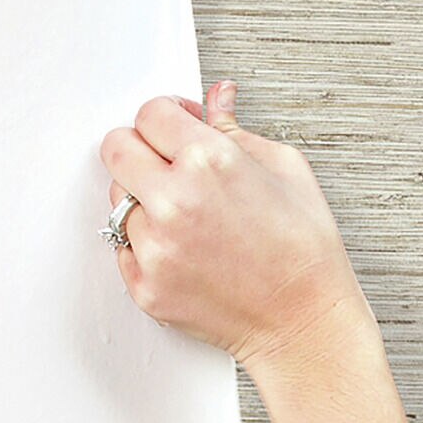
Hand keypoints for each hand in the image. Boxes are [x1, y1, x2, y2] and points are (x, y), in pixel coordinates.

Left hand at [99, 82, 377, 373]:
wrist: (305, 323)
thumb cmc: (306, 253)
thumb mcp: (287, 171)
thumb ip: (237, 129)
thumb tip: (216, 99)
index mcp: (210, 161)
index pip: (149, 113)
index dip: (167, 117)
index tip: (177, 128)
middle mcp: (175, 201)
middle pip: (116, 148)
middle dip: (142, 150)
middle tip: (169, 167)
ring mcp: (156, 247)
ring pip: (119, 201)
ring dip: (145, 203)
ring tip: (191, 221)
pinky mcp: (146, 286)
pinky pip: (125, 248)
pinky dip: (149, 246)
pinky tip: (188, 252)